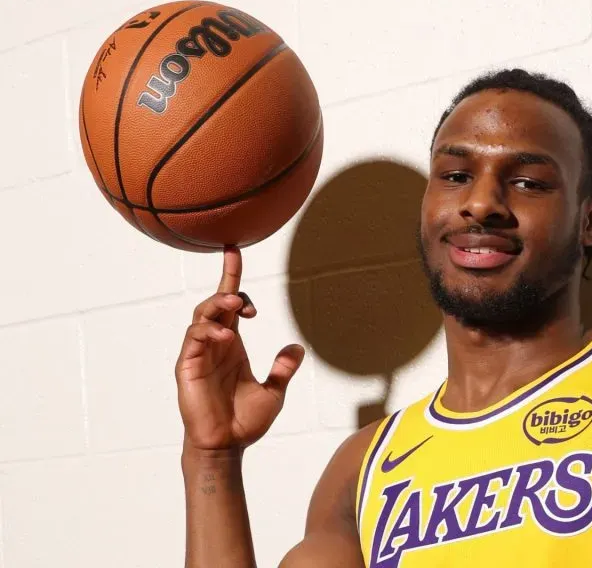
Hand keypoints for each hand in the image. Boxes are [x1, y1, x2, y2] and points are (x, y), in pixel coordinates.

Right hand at [174, 246, 304, 453]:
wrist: (227, 446)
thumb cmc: (245, 421)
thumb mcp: (274, 391)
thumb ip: (283, 369)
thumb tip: (297, 347)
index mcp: (233, 345)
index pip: (231, 304)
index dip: (232, 277)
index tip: (233, 252)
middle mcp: (215, 345)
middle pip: (214, 303)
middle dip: (227, 288)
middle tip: (245, 299)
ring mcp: (199, 354)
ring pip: (201, 316)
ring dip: (219, 306)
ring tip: (240, 308)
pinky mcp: (187, 367)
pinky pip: (194, 339)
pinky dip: (209, 332)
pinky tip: (227, 338)